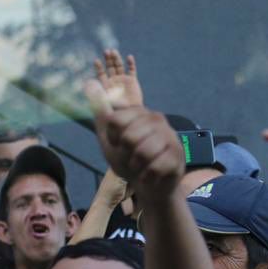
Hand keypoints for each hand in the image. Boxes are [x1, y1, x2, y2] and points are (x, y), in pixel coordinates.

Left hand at [84, 79, 183, 203]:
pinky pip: (155, 167)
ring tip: (142, 166)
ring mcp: (170, 137)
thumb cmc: (129, 160)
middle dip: (126, 155)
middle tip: (132, 158)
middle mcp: (157, 120)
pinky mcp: (178, 156)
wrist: (150, 186)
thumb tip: (89, 83)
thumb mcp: (109, 137)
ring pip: (143, 152)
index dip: (113, 138)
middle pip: (129, 137)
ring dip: (137, 166)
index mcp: (140, 112)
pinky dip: (148, 176)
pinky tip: (151, 175)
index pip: (115, 120)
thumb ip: (101, 112)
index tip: (119, 144)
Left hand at [93, 49, 143, 108]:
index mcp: (105, 85)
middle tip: (106, 51)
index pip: (101, 73)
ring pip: (119, 66)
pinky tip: (129, 57)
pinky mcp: (132, 81)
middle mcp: (113, 80)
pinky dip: (131, 63)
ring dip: (117, 58)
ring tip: (114, 52)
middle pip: (110, 67)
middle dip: (108, 59)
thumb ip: (95, 93)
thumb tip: (87, 84)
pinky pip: (132, 70)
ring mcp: (123, 80)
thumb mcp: (102, 103)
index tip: (97, 61)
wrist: (130, 115)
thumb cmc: (115, 111)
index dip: (99, 67)